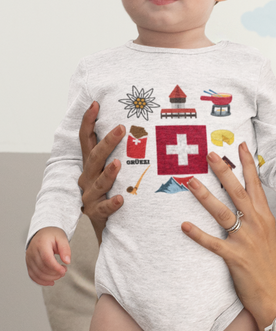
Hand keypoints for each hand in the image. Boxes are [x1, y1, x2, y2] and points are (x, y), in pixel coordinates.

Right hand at [26, 227, 69, 285]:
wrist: (43, 232)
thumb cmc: (52, 234)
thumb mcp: (62, 238)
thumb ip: (65, 249)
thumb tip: (67, 261)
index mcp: (41, 243)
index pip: (46, 259)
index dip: (55, 267)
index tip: (64, 270)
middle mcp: (32, 251)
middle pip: (42, 268)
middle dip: (54, 273)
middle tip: (64, 271)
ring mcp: (29, 258)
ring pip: (36, 273)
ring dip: (48, 278)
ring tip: (58, 275)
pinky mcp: (28, 263)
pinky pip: (32, 275)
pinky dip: (41, 281)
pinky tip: (50, 282)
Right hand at [78, 101, 124, 243]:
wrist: (107, 227)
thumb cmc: (112, 192)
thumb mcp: (111, 170)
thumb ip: (119, 150)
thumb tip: (136, 124)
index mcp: (91, 164)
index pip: (86, 139)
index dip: (88, 121)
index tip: (95, 104)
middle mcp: (87, 178)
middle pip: (95, 157)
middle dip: (108, 142)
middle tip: (122, 128)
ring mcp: (90, 196)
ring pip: (98, 182)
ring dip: (109, 173)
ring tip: (118, 164)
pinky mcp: (96, 214)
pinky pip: (105, 208)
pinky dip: (113, 203)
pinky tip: (122, 199)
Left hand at [181, 143, 275, 330]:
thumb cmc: (270, 263)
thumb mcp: (268, 233)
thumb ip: (257, 215)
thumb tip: (246, 199)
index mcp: (264, 216)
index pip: (255, 184)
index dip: (248, 164)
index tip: (240, 146)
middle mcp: (256, 223)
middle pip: (237, 191)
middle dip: (224, 171)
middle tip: (210, 154)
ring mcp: (245, 239)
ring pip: (222, 212)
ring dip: (205, 196)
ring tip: (191, 182)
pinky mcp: (234, 257)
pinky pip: (212, 242)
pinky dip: (198, 234)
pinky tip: (184, 226)